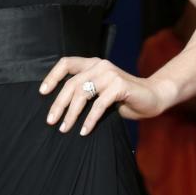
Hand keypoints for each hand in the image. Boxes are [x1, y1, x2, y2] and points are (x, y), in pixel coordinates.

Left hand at [40, 56, 164, 135]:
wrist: (153, 98)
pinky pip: (98, 105)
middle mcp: (100, 66)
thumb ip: (85, 92)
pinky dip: (89, 120)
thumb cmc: (124, 98)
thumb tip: (58, 108)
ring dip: (71, 114)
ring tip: (65, 129)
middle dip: (58, 104)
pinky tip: (84, 131)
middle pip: (71, 83)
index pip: (66, 63)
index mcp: (93, 64)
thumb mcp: (100, 93)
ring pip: (82, 93)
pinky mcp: (120, 85)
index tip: (42, 93)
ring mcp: (110, 74)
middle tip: (51, 121)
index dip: (52, 76)